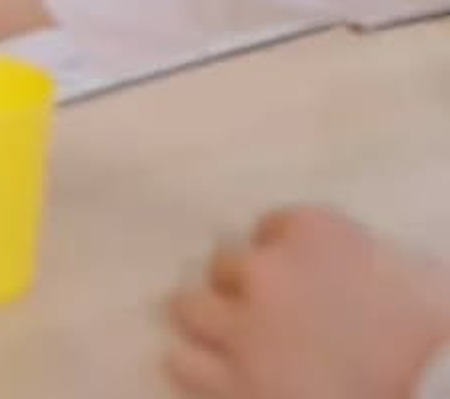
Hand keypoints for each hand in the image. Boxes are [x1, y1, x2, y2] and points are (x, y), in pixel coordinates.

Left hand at [165, 206, 449, 398]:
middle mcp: (266, 269)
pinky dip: (193, 363)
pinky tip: (202, 366)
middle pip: (224, 263)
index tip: (292, 273)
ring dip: (202, 319)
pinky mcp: (234, 383)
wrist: (431, 389)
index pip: (271, 227)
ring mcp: (244, 328)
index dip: (280, 252)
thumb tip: (340, 265)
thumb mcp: (400, 267)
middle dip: (236, 283)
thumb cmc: (423, 329)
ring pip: (188, 308)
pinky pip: (185, 362)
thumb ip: (356, 253)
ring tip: (210, 332)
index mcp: (311, 231)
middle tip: (251, 306)